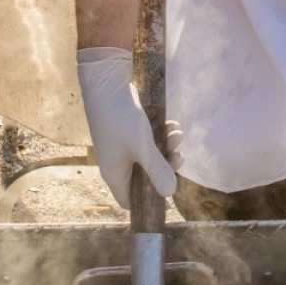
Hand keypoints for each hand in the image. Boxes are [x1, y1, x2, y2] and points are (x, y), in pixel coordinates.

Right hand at [77, 47, 181, 208]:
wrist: (106, 82)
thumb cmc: (120, 118)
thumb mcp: (143, 147)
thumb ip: (157, 170)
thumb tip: (170, 193)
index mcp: (115, 174)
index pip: (130, 201)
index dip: (149, 202)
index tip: (169, 194)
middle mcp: (117, 163)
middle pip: (147, 177)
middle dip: (166, 167)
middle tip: (179, 156)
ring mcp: (123, 147)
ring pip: (151, 157)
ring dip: (167, 147)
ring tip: (177, 133)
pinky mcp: (128, 131)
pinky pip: (149, 141)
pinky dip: (162, 134)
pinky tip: (172, 124)